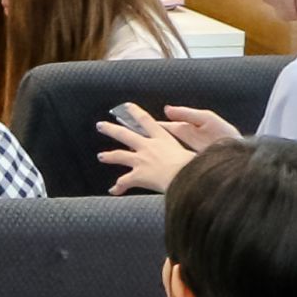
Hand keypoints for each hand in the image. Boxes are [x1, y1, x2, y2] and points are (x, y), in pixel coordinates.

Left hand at [97, 101, 235, 194]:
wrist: (188, 178)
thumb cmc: (195, 166)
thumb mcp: (193, 153)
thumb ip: (188, 151)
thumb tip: (196, 154)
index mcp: (163, 138)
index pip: (146, 120)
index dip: (135, 112)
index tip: (126, 106)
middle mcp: (149, 146)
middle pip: (125, 134)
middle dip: (111, 129)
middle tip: (101, 125)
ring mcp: (141, 160)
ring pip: (119, 155)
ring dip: (109, 156)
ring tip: (101, 156)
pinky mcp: (138, 175)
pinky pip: (124, 181)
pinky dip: (118, 186)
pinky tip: (113, 190)